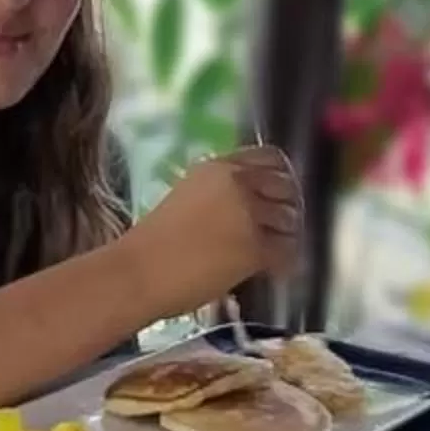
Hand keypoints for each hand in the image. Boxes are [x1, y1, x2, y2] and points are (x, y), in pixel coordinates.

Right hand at [131, 145, 303, 311]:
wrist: (139, 272)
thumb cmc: (152, 243)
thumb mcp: (187, 198)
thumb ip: (219, 193)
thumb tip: (247, 204)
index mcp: (218, 168)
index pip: (270, 158)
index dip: (281, 176)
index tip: (278, 193)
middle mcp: (238, 183)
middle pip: (286, 187)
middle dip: (287, 207)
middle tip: (280, 227)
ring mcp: (249, 214)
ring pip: (290, 219)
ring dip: (285, 236)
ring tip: (274, 250)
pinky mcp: (255, 246)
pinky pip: (286, 251)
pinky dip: (283, 262)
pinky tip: (273, 270)